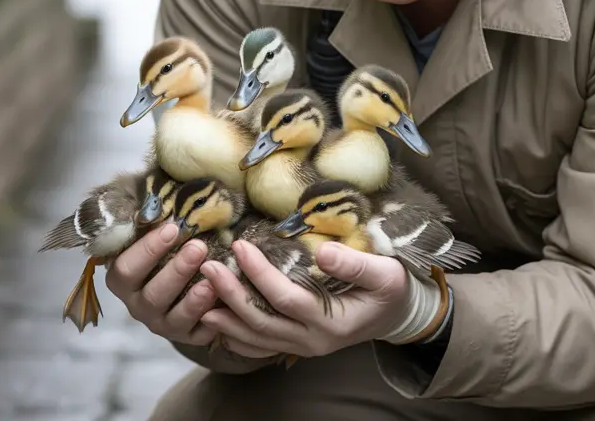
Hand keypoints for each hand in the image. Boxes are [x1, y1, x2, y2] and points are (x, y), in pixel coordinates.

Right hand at [104, 222, 217, 345]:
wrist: (190, 277)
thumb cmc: (170, 248)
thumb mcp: (158, 231)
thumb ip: (152, 218)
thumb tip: (156, 198)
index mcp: (125, 279)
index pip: (125, 269)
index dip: (146, 250)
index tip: (172, 228)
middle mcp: (139, 306)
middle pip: (152, 295)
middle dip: (176, 271)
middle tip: (199, 247)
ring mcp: (162, 324)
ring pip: (174, 318)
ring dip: (194, 299)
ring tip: (212, 278)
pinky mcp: (187, 336)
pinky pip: (197, 334)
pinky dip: (210, 320)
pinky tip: (223, 302)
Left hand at [196, 239, 411, 358]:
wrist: (396, 315)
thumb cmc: (392, 290)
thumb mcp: (386, 274)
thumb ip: (355, 265)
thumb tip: (321, 252)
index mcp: (331, 322)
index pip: (285, 298)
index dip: (259, 274)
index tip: (239, 246)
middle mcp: (311, 341)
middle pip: (260, 322)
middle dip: (230, 295)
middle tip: (206, 268)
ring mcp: (301, 347)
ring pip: (254, 339)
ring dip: (225, 318)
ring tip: (198, 294)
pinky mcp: (295, 345)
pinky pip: (258, 347)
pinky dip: (233, 336)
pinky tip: (214, 320)